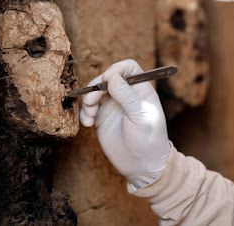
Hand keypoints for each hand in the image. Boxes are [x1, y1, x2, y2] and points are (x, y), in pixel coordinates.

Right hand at [80, 59, 170, 188]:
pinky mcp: (102, 118)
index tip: (107, 79)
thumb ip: (127, 96)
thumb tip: (113, 76)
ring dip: (88, 100)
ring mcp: (113, 105)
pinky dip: (84, 113)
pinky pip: (88, 108)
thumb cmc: (149, 140)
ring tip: (90, 116)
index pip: (129, 68)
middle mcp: (126, 95)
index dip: (117, 68)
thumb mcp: (141, 117)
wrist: (142, 165)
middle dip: (96, 86)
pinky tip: (87, 124)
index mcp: (141, 90)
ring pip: (95, 91)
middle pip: (107, 77)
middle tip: (92, 100)